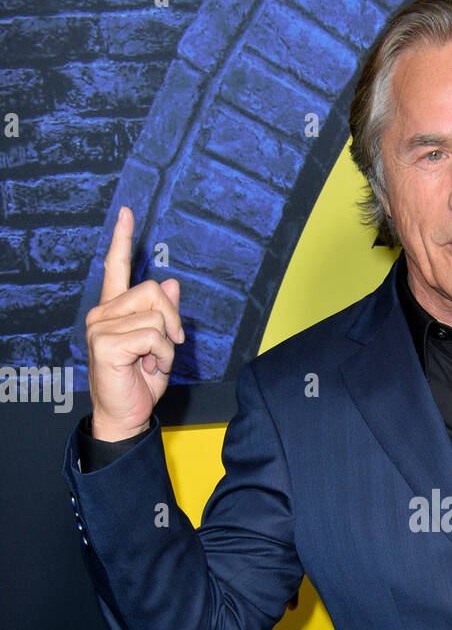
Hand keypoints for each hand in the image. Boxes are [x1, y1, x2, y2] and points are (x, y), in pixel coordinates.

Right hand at [85, 206, 184, 439]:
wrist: (126, 416)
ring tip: (153, 364)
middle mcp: (102, 313)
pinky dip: (163, 356)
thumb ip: (165, 315)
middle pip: (152, 290)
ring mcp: (100, 327)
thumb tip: (171, 282)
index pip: (116, 267)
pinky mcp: (105, 343)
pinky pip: (154, 336)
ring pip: (157, 316)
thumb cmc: (141, 383)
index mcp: (113, 310)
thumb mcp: (161, 346)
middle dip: (173, 319)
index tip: (127, 212)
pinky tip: (149, 369)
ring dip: (167, 346)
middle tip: (169, 348)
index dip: (121, 239)